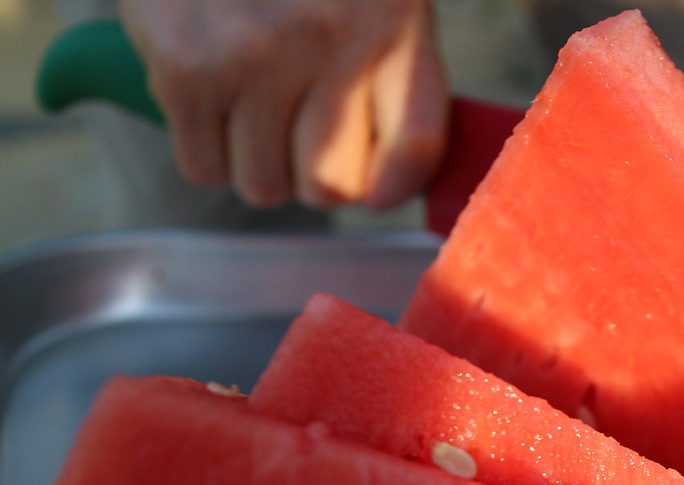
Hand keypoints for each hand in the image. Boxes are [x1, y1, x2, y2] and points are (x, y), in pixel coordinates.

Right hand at [118, 0, 448, 210]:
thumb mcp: (376, 0)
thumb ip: (397, 80)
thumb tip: (391, 182)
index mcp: (392, 20)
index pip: (414, 147)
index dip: (394, 186)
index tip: (377, 186)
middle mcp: (328, 39)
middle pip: (331, 185)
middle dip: (315, 179)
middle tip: (302, 136)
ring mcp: (253, 56)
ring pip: (264, 187)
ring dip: (258, 164)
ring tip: (254, 105)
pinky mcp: (187, 68)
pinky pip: (205, 167)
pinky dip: (208, 149)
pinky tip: (215, 94)